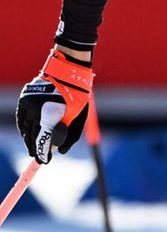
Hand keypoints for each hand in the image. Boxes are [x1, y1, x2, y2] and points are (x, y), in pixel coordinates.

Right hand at [15, 49, 92, 163]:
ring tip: (33, 148)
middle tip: (38, 158)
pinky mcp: (25, 97)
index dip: (43, 152)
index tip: (45, 161)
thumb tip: (61, 151)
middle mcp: (35, 109)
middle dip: (35, 148)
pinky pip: (22, 118)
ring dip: (29, 138)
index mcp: (49, 114)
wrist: (68, 70)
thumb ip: (72, 135)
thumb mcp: (80, 115)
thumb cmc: (78, 94)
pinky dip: (24, 127)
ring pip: (25, 127)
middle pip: (32, 135)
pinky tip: (28, 134)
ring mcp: (28, 103)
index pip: (42, 140)